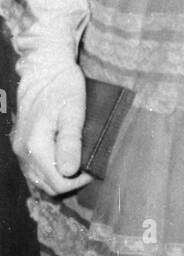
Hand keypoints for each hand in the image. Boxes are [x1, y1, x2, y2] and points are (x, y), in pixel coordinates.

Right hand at [13, 54, 92, 194]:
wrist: (43, 70)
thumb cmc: (63, 86)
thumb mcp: (73, 111)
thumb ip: (70, 142)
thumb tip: (68, 171)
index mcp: (36, 146)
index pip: (58, 183)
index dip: (79, 181)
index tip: (93, 168)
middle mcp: (23, 152)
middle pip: (47, 185)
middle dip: (69, 181)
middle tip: (87, 166)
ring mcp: (19, 149)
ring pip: (38, 180)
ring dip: (58, 177)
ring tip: (76, 162)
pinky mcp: (20, 144)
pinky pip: (33, 169)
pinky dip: (48, 170)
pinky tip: (62, 159)